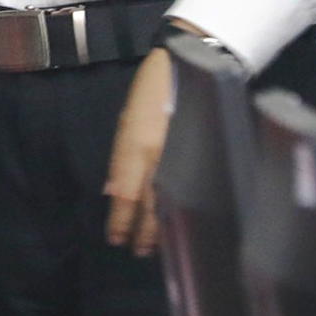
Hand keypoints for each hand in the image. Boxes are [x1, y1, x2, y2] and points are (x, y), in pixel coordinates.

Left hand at [103, 49, 176, 256]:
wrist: (193, 64)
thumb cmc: (153, 90)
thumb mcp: (127, 121)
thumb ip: (121, 159)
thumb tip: (113, 191)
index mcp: (136, 146)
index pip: (125, 194)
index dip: (121, 221)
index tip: (116, 239)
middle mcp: (159, 156)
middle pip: (148, 205)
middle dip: (142, 231)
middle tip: (137, 252)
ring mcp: (183, 156)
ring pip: (170, 201)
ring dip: (161, 226)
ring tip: (156, 246)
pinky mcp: (202, 154)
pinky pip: (190, 188)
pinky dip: (181, 207)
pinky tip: (180, 221)